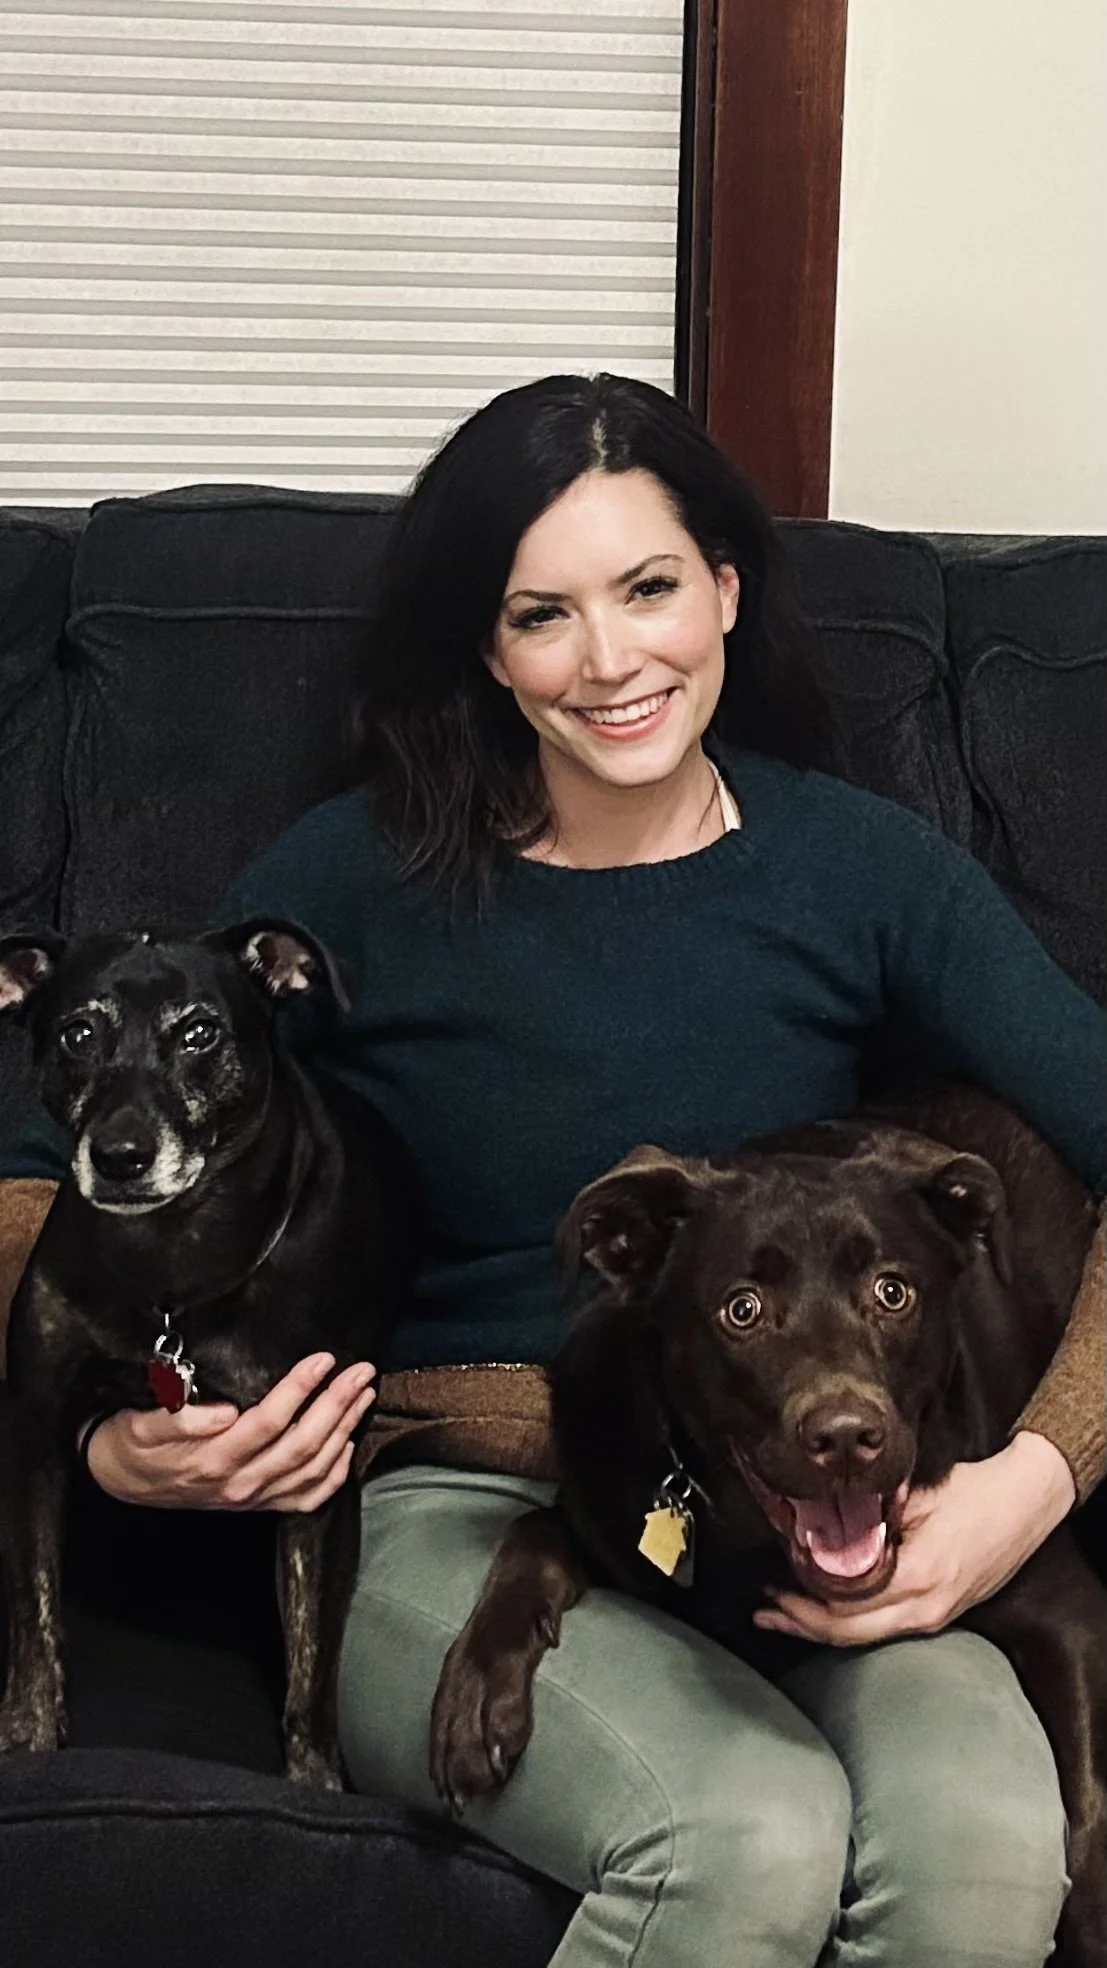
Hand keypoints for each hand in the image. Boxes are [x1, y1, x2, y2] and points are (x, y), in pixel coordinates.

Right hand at [86, 1353, 375, 1511]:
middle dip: (338, 1404)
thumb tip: (225, 1412)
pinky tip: (347, 1444)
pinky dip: (335, 1473)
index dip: (300, 1389)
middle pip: (303, 1444)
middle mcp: (240, 1483)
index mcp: (214, 1458)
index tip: (322, 1359)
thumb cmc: (137, 1444)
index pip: (270, 1421)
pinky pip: (308, 1497)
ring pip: (314, 1469)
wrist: (127, 1482)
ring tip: (363, 1395)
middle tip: (360, 1370)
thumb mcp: (144, 1423)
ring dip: (345, 1430)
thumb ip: (181, 1417)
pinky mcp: (260, 1504)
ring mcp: (254, 1497)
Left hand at [753, 1431, 1075, 1646]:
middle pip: (848, 1633)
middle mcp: (925, 1606)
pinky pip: (884, 1629)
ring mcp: (934, 1615)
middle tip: (765, 1609)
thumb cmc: (978, 1494)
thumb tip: (823, 1518)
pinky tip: (828, 1612)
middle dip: (800, 1623)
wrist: (1027, 1503)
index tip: (774, 1585)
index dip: (803, 1601)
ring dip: (820, 1628)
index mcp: (918, 1576)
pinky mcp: (938, 1613)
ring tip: (783, 1616)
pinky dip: (850, 1624)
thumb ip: (872, 1513)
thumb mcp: (919, 1495)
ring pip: (864, 1637)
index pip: (844, 1606)